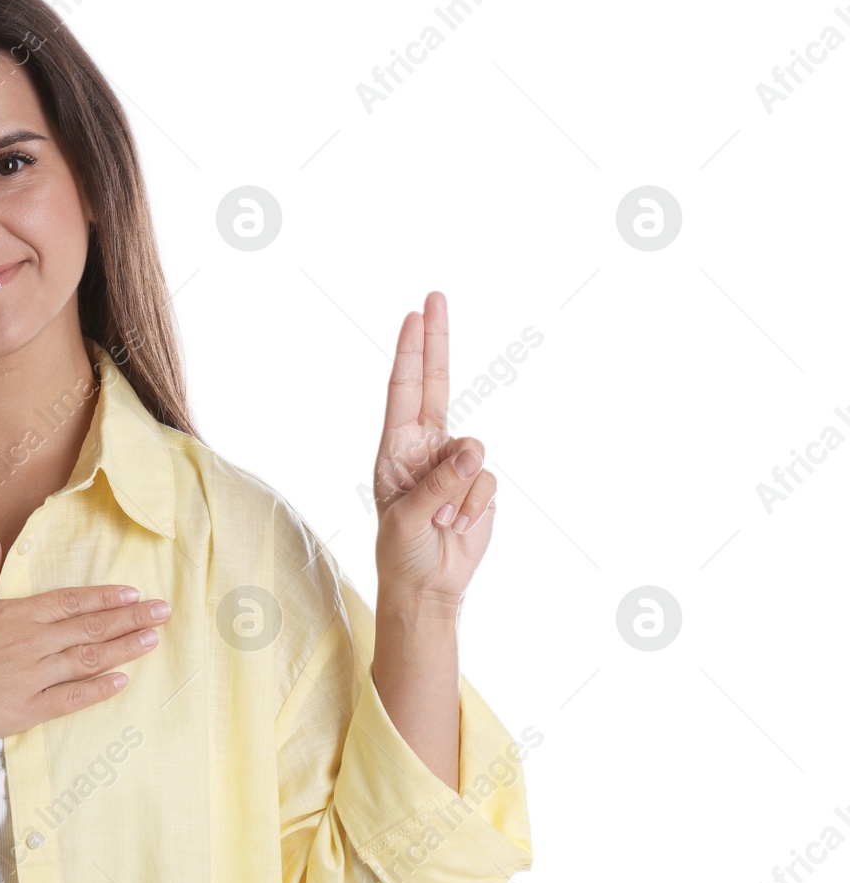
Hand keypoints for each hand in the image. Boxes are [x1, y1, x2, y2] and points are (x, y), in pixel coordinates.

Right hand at [0, 536, 170, 745]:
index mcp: (15, 615)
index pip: (71, 602)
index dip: (105, 597)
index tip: (133, 592)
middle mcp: (32, 643)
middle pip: (91, 628)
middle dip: (131, 618)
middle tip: (164, 611)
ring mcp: (34, 677)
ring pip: (89, 659)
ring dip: (124, 648)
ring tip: (153, 639)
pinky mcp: (28, 709)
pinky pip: (71, 697)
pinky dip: (98, 689)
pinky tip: (122, 681)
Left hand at [373, 290, 496, 604]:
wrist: (429, 586)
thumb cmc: (402, 551)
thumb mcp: (406, 520)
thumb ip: (437, 486)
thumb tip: (471, 454)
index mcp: (395, 448)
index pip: (403, 391)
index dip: (409, 353)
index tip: (414, 316)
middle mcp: (424, 446)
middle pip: (435, 383)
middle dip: (435, 341)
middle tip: (434, 296)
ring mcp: (454, 463)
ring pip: (474, 450)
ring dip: (460, 491)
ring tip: (441, 519)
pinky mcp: (479, 483)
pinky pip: (488, 482)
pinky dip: (475, 507)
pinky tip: (458, 524)